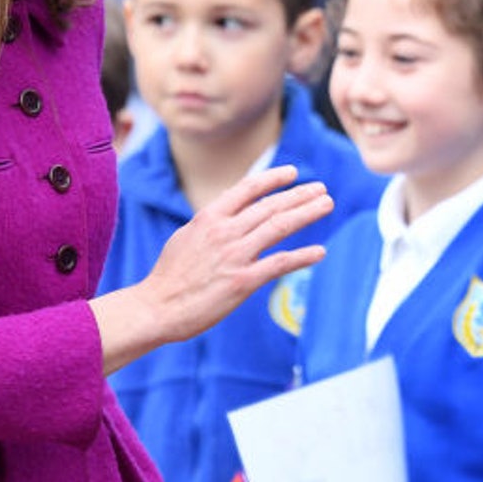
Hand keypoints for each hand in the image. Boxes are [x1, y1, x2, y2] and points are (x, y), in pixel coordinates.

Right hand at [93, 166, 331, 372]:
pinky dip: (302, 256)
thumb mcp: (186, 237)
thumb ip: (210, 224)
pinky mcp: (242, 282)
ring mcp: (235, 256)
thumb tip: (227, 214)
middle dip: (299, 195)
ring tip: (326, 205)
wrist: (156, 308)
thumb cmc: (169, 276)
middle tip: (322, 189)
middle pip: (270, 206)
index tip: (294, 173)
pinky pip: (279, 264)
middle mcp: (224, 232)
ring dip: (306, 214)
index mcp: (209, 217)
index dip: (273, 179)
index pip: (247, 189)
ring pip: (279, 227)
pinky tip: (319, 251)